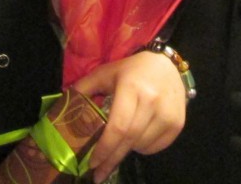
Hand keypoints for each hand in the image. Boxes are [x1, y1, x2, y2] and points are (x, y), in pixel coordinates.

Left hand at [73, 50, 186, 182]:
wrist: (167, 66)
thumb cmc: (133, 71)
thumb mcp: (106, 73)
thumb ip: (84, 88)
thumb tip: (63, 106)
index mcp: (131, 88)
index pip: (118, 127)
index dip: (104, 148)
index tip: (92, 163)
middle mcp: (152, 102)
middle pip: (129, 140)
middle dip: (111, 159)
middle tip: (98, 173)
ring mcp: (168, 114)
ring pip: (141, 146)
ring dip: (127, 150)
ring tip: (120, 141)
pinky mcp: (177, 124)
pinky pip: (155, 147)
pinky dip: (142, 147)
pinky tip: (137, 135)